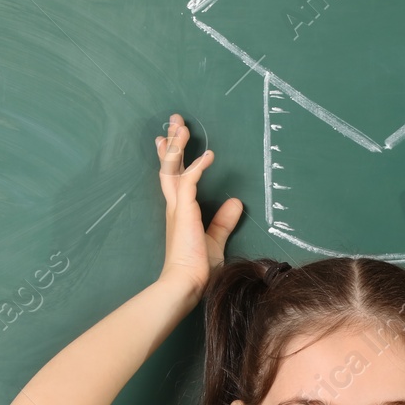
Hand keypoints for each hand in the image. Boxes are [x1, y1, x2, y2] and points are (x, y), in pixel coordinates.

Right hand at [156, 113, 241, 297]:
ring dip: (178, 145)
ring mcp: (177, 207)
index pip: (173, 178)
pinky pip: (189, 181)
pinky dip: (198, 166)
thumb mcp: (215, 239)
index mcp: (179, 211)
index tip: (168, 140)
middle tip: (173, 121)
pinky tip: (209, 155)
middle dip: (172, 142)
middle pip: (169, 166)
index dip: (171, 158)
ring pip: (173, 167)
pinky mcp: (184, 211)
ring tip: (182, 125)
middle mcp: (174, 205)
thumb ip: (223, 221)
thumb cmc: (197, 268)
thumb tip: (236, 202)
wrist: (188, 283)